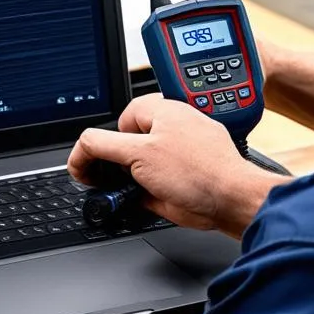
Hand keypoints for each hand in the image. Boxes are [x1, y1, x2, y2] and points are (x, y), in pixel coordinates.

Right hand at [67, 94, 287, 237]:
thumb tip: (82, 148)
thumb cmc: (199, 172)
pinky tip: (140, 200)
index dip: (101, 140)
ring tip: (127, 189)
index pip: (118, 118)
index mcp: (162, 112)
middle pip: (125, 142)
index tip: (90, 162)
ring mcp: (174, 156)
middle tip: (105, 177)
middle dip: (113, 161)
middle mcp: (169, 130)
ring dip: (125, 180)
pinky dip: (138, 194)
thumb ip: (104, 146)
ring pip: (135, 165)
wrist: (230, 201)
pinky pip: (148, 184)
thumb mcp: (139, 154)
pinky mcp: (178, 179)